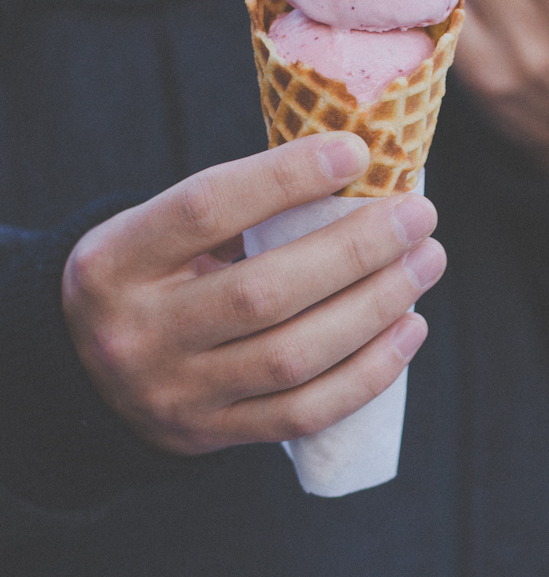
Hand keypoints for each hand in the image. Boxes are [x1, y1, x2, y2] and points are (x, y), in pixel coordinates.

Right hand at [62, 133, 443, 454]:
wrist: (83, 375)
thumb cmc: (146, 275)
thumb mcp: (158, 230)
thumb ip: (236, 206)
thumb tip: (348, 169)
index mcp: (118, 259)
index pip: (207, 208)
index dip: (286, 178)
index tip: (357, 152)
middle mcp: (141, 331)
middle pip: (264, 291)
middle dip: (356, 250)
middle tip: (419, 215)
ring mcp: (177, 393)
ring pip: (294, 356)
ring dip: (376, 307)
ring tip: (426, 263)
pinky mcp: (212, 436)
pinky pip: (304, 412)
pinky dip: (368, 372)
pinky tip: (409, 329)